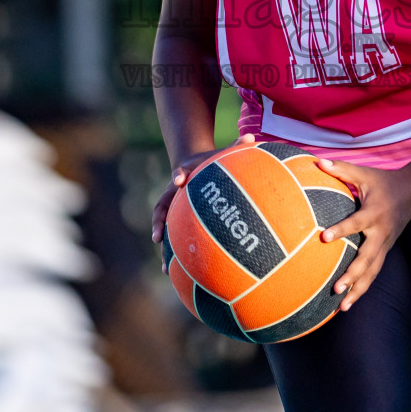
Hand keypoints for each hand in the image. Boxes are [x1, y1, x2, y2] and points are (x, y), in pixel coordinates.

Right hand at [151, 134, 255, 258]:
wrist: (190, 168)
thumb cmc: (210, 163)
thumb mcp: (221, 153)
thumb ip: (236, 146)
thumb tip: (252, 137)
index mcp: (184, 174)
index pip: (179, 172)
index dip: (178, 175)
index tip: (178, 180)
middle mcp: (173, 193)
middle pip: (162, 206)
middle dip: (160, 221)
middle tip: (158, 236)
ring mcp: (172, 208)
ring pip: (163, 226)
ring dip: (163, 245)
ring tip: (164, 266)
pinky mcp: (176, 220)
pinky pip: (172, 237)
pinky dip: (171, 254)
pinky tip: (172, 273)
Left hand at [314, 158, 410, 311]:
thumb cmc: (383, 182)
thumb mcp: (364, 173)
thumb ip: (341, 169)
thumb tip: (318, 161)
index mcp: (374, 213)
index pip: (356, 223)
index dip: (341, 230)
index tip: (324, 238)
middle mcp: (381, 233)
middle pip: (367, 258)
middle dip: (352, 274)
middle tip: (336, 288)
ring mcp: (385, 245)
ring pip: (372, 272)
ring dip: (358, 289)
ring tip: (341, 307)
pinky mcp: (385, 252)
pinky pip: (374, 273)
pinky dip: (362, 288)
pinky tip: (348, 303)